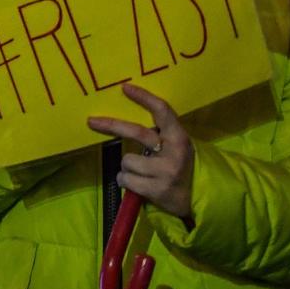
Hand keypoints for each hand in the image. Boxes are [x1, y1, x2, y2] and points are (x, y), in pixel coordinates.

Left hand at [87, 83, 194, 219]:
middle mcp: (173, 152)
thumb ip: (159, 135)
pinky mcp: (156, 190)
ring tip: (140, 174)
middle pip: (137, 132)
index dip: (144, 98)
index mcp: (179, 137)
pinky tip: (138, 185)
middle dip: (111, 125)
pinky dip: (126, 181)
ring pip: (127, 160)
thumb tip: (125, 120)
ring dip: (127, 168)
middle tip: (92, 121)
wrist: (198, 200)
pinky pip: (125, 179)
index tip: (125, 88)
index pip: (163, 111)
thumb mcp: (176, 147)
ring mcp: (165, 172)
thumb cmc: (179, 168)